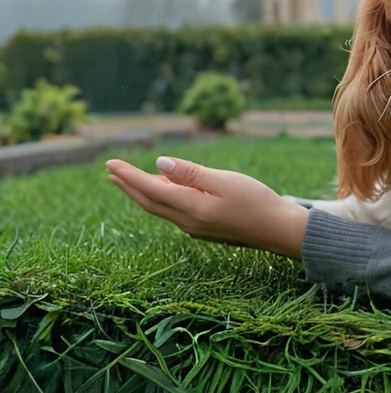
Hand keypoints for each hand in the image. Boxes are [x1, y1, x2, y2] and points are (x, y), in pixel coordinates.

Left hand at [105, 156, 309, 260]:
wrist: (278, 229)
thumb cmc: (256, 201)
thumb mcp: (225, 180)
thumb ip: (191, 173)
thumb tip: (159, 164)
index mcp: (191, 208)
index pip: (151, 189)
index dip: (129, 176)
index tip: (110, 164)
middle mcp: (188, 221)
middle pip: (149, 202)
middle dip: (128, 186)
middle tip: (110, 171)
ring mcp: (195, 228)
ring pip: (160, 208)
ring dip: (142, 193)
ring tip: (129, 180)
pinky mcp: (204, 229)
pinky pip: (173, 212)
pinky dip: (160, 199)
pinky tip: (163, 190)